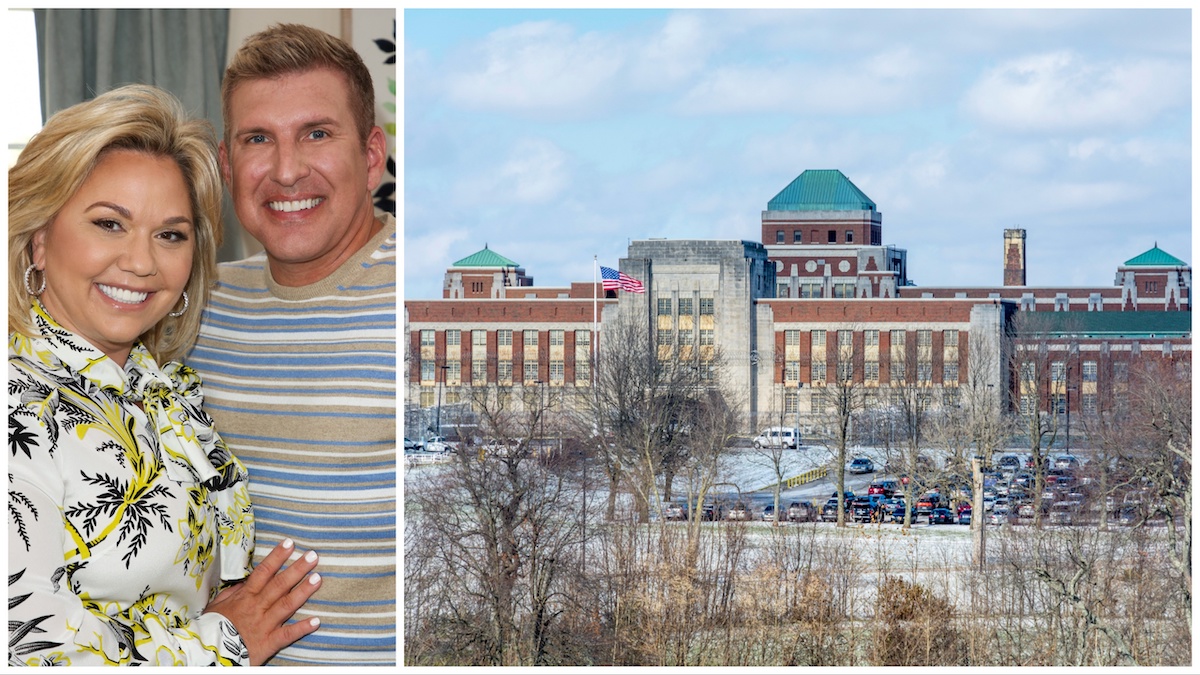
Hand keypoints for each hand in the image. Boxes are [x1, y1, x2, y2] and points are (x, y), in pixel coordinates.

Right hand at [204, 538, 321, 665]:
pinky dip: (302, 628)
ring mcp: (264, 624)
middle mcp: (257, 607)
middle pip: (280, 584)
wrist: (208, 653)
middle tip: (313, 556)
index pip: (264, 572)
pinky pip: (287, 635)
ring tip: (318, 578)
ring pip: (287, 604)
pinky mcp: (268, 642)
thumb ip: (232, 592)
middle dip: (297, 569)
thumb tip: (245, 581)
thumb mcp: (217, 605)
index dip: (277, 557)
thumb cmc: (212, 628)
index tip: (290, 543)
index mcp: (245, 596)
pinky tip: (316, 621)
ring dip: (303, 591)